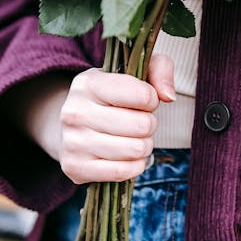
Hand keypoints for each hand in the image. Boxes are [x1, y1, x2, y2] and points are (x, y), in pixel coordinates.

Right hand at [48, 55, 175, 183]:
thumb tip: (168, 96)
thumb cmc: (111, 97)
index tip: (143, 101)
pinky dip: (134, 166)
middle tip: (138, 122)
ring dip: (143, 146)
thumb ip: (160, 69)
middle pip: (142, 125)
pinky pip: (123, 172)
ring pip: (135, 150)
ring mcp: (73, 142)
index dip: (151, 100)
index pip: (142, 95)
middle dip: (149, 125)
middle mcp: (75, 112)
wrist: (74, 126)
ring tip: (132, 138)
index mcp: (88, 83)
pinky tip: (127, 156)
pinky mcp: (75, 168)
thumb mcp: (133, 70)